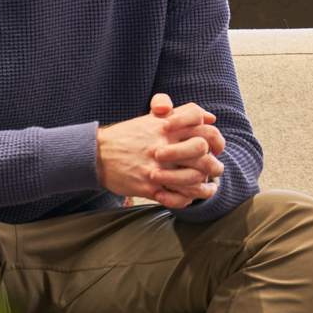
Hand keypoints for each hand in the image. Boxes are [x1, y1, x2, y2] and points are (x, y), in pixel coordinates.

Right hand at [98, 94, 225, 207]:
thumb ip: (182, 113)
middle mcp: (164, 144)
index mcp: (167, 127)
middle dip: (213, 163)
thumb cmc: (128, 135)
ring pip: (193, 177)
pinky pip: (176, 197)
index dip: (216, 139)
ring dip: (203, 185)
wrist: (96, 153)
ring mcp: (156, 166)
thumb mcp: (153, 119)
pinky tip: (186, 197)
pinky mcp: (148, 186)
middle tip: (213, 169)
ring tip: (204, 187)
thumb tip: (211, 118)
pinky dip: (186, 199)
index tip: (216, 148)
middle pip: (202, 151)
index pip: (204, 128)